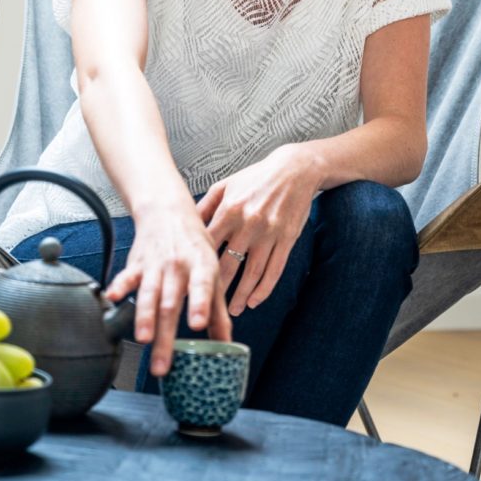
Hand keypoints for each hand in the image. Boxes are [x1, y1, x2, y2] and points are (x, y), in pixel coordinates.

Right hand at [105, 203, 231, 376]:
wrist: (168, 212)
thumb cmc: (195, 244)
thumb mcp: (213, 272)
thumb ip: (217, 310)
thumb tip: (226, 345)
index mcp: (202, 266)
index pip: (202, 286)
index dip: (200, 304)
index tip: (198, 324)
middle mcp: (178, 266)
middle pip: (170, 303)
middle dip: (165, 335)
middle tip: (162, 364)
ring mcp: (155, 266)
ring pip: (149, 294)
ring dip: (144, 317)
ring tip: (142, 340)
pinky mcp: (136, 264)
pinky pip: (127, 277)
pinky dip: (119, 287)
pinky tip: (112, 299)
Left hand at [196, 144, 319, 316]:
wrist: (294, 170)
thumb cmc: (256, 177)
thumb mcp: (225, 185)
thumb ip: (205, 206)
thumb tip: (186, 225)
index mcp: (229, 210)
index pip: (208, 246)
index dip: (197, 266)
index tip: (188, 284)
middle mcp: (248, 224)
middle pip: (228, 265)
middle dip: (217, 289)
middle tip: (208, 306)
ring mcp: (269, 234)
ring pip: (252, 273)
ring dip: (241, 295)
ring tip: (232, 310)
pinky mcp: (286, 239)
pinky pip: (274, 270)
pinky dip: (264, 289)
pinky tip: (255, 300)